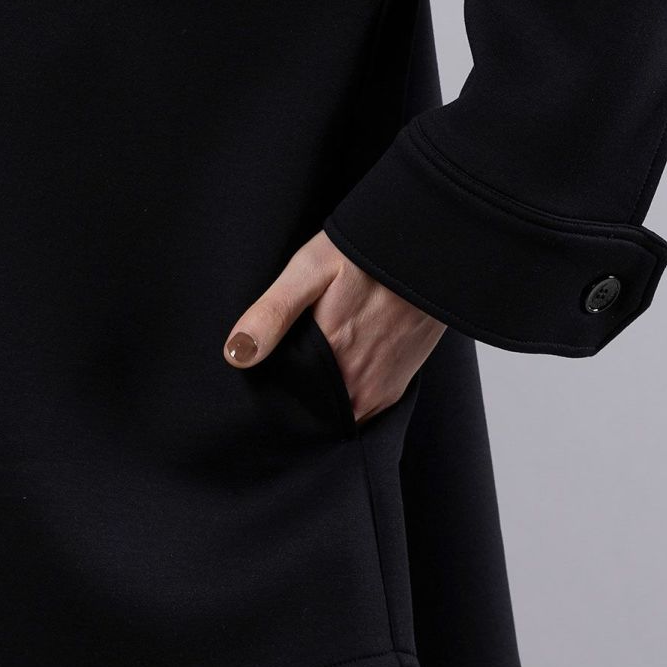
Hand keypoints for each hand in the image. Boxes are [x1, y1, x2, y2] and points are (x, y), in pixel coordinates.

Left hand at [222, 231, 446, 424]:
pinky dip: (347, 397)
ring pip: (338, 413)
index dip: (272, 400)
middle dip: (296, 404)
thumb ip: (273, 313)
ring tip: (310, 372)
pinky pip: (362, 408)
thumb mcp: (309, 271)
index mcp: (329, 364)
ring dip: (322, 402)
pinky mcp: (396, 388)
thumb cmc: (366, 255)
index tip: (260, 388)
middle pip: (313, 413)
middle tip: (284, 374)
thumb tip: (236, 355)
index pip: (289, 406)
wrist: (431, 252)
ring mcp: (380, 392)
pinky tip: (338, 371)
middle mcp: (357, 389)